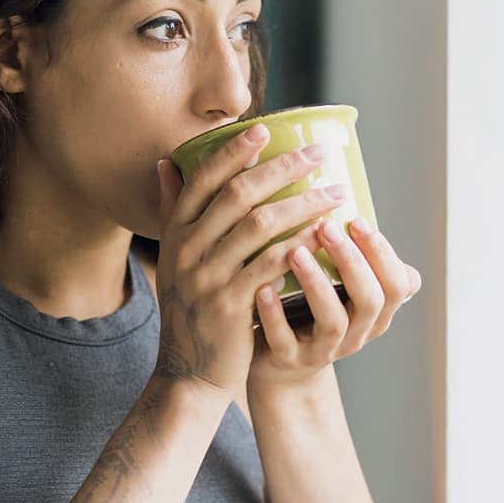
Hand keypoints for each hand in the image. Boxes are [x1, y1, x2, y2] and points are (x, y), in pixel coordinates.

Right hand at [154, 125, 348, 396]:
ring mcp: (205, 278)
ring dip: (303, 203)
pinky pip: (271, 265)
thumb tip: (167, 163)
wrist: (188, 372)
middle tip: (319, 154)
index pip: (201, 180)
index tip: (264, 130)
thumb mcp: (174, 259)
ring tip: (336, 192)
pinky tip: (325, 232)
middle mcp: (185, 250)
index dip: (233, 152)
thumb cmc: (191, 310)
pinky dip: (301, 245)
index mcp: (174, 233)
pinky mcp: (229, 305)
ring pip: (260, 226)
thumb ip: (172, 211)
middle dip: (283, 168)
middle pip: (238, 195)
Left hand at [248, 216, 421, 386]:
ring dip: (316, 283)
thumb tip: (339, 187)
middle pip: (370, 300)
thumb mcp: (338, 283)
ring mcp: (324, 350)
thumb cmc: (308, 308)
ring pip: (333, 322)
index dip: (382, 253)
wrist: (279, 363)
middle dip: (352, 262)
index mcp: (374, 310)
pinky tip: (262, 289)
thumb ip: (348, 251)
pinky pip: (285, 341)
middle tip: (327, 228)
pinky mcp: (290, 361)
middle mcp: (356, 332)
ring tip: (295, 252)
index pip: (397, 284)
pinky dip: (275, 315)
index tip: (356, 218)